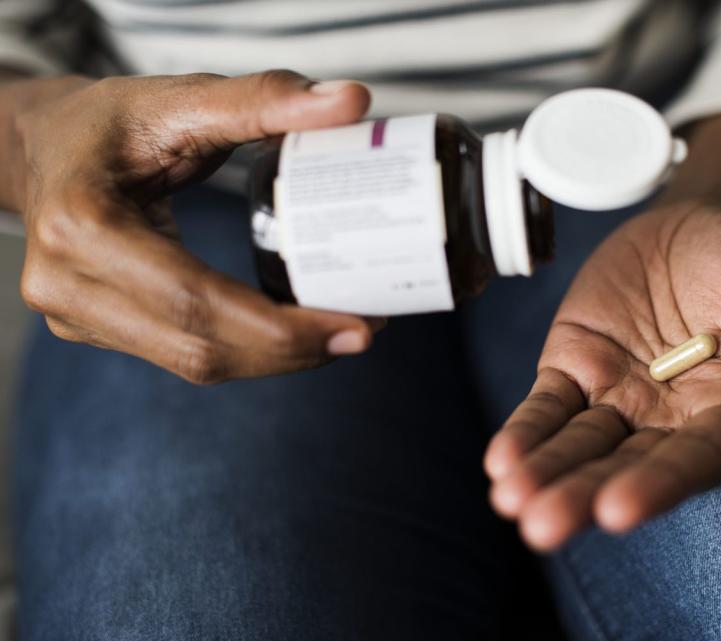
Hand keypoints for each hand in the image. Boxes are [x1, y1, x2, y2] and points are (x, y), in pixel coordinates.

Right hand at [10, 71, 379, 382]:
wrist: (45, 146)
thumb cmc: (109, 121)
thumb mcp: (180, 98)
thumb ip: (264, 99)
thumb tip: (351, 102)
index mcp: (81, 224)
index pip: (193, 298)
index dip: (278, 327)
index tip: (352, 326)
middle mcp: (66, 283)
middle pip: (199, 347)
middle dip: (291, 351)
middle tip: (362, 333)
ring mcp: (76, 314)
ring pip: (194, 364)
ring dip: (275, 359)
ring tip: (340, 334)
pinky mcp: (96, 327)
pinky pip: (183, 354)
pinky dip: (247, 350)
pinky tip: (294, 332)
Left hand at [484, 203, 720, 549]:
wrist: (695, 217)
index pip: (692, 460)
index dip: (657, 485)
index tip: (618, 510)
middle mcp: (668, 417)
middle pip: (625, 465)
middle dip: (583, 495)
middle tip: (543, 525)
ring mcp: (616, 394)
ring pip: (579, 443)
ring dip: (545, 474)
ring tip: (510, 500)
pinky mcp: (574, 366)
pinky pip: (547, 405)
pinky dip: (525, 431)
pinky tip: (501, 461)